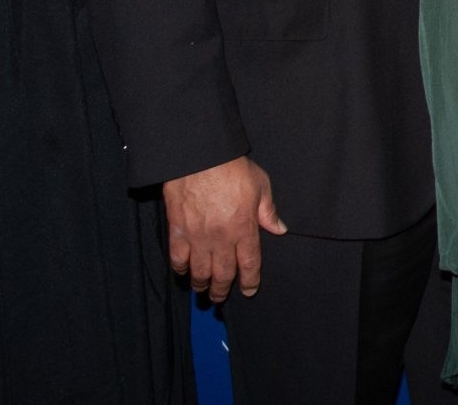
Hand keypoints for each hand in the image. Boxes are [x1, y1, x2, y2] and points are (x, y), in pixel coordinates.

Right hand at [162, 155, 287, 301]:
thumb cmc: (232, 169)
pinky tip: (183, 272)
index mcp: (244, 229)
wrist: (199, 158)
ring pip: (199, 272)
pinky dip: (180, 269)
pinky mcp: (177, 231)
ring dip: (201, 284)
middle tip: (220, 298)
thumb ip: (269, 211)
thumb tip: (280, 229)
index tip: (249, 290)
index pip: (250, 264)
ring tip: (203, 289)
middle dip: (222, 290)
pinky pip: (177, 258)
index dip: (250, 281)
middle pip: (223, 274)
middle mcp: (221, 239)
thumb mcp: (261, 185)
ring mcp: (198, 237)